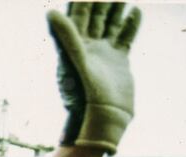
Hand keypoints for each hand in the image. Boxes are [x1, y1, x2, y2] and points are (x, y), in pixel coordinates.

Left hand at [47, 2, 140, 153]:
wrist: (103, 116)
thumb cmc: (83, 93)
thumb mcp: (73, 60)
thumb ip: (65, 36)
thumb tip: (50, 12)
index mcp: (74, 46)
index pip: (78, 16)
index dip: (82, 1)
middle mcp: (88, 48)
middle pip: (96, 17)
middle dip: (103, 1)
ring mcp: (104, 54)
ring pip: (111, 24)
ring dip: (117, 8)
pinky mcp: (119, 61)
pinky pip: (125, 38)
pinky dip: (130, 25)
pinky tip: (135, 11)